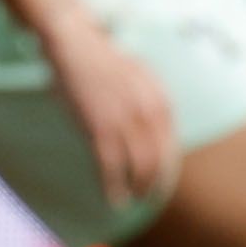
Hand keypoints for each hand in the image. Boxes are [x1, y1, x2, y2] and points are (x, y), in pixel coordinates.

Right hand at [45, 13, 182, 221]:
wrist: (76, 45)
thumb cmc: (102, 62)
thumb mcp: (138, 79)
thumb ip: (149, 104)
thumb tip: (153, 133)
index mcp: (160, 101)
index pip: (170, 147)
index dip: (166, 171)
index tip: (161, 185)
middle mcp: (148, 113)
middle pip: (157, 162)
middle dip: (153, 185)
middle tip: (147, 199)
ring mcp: (125, 121)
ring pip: (138, 168)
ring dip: (135, 189)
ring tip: (129, 201)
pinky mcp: (99, 128)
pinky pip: (111, 167)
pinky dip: (113, 187)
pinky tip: (112, 198)